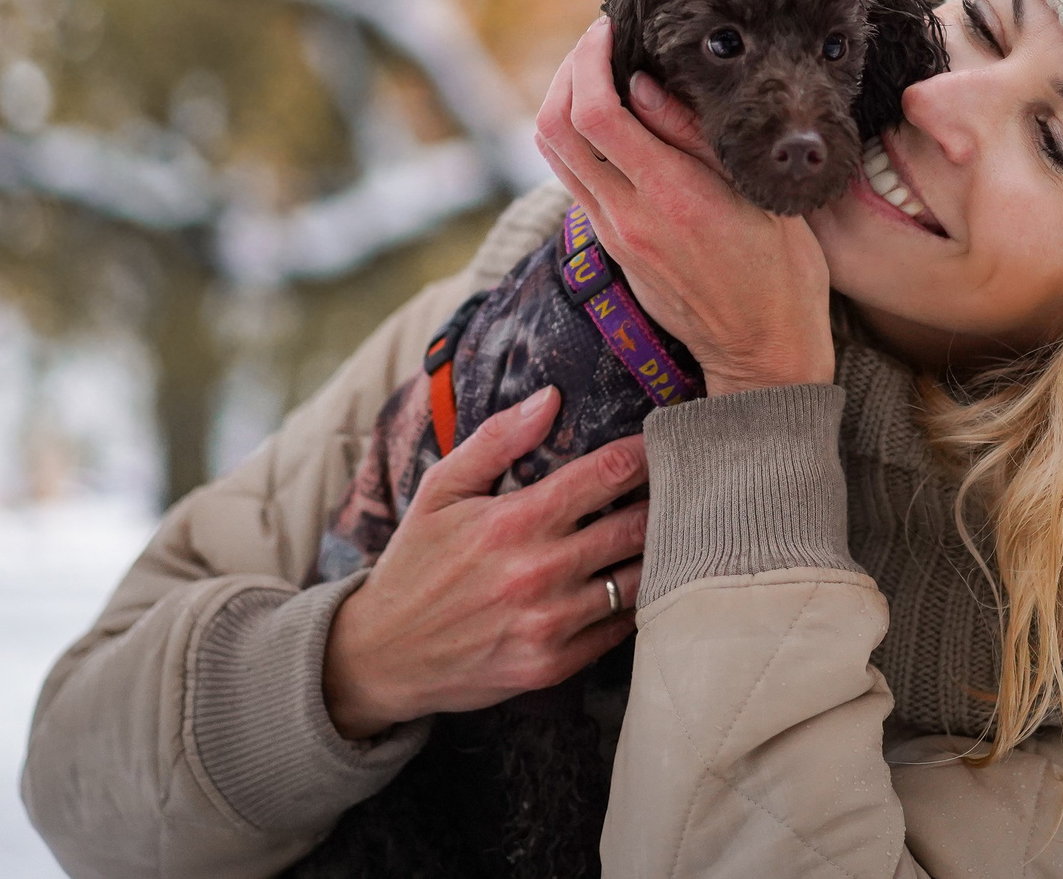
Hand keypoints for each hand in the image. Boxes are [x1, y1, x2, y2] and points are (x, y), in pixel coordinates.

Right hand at [321, 387, 647, 738]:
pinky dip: (635, 602)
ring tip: (670, 532)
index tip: (662, 443)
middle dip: (663, 501)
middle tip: (679, 487)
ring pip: (639, 579)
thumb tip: (551, 397)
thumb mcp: (440, 491)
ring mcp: (548, 624)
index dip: (643, 454)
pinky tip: (636, 581)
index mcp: (512, 522)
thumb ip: (496, 440)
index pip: (606, 475)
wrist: (383, 656)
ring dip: (659, 553)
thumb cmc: (416, 563)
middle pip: (636, 526)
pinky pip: (620, 627)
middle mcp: (537, 573)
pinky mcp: (554, 665)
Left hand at [533, 17, 835, 394]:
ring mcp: (614, 237)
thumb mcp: (755, 191)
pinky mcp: (612, 250)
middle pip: (553, 129)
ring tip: (598, 74)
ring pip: (555, 157)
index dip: (588, 59)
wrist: (763, 350)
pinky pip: (575, 183)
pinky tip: (611, 123)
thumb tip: (643, 83)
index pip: (594, 112)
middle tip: (595, 44)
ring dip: (563, 106)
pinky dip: (578, 141)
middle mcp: (628, 217)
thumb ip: (693, 137)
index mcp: (670, 195)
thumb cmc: (781, 269)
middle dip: (564, 74)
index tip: (607, 28)